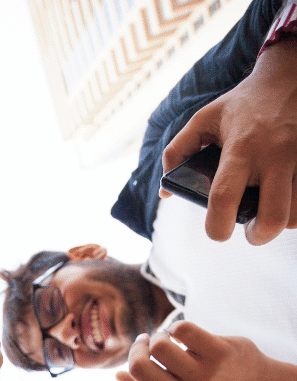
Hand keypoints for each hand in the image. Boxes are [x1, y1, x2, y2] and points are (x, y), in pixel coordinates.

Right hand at [82, 322, 266, 380]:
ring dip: (160, 334)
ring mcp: (202, 378)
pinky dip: (179, 326)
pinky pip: (181, 328)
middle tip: (145, 342)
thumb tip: (119, 380)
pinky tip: (189, 335)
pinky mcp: (218, 355)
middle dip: (138, 346)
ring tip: (170, 340)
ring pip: (159, 344)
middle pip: (138, 365)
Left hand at [161, 37, 296, 243]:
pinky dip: (296, 207)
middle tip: (252, 229)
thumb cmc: (242, 104)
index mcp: (240, 149)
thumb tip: (166, 191)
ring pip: (296, 214)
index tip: (218, 232)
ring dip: (282, 221)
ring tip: (270, 208)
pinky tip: (286, 197)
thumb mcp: (204, 119)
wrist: (289, 75)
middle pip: (272, 218)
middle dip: (259, 236)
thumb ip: (177, 152)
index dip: (218, 227)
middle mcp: (274, 154)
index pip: (225, 198)